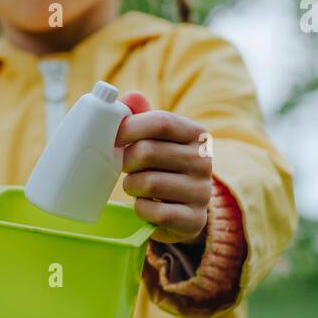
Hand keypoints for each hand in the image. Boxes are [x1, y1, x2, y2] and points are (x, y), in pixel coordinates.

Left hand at [115, 92, 212, 244]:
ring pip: (147, 183)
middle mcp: (204, 161)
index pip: (160, 122)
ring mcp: (202, 192)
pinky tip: (146, 205)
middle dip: (126, 160)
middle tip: (126, 166)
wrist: (186, 208)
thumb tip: (129, 97)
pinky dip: (141, 209)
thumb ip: (143, 116)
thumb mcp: (158, 139)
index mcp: (197, 135)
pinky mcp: (194, 219)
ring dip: (132, 185)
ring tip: (136, 185)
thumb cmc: (164, 166)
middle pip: (147, 151)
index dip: (130, 127)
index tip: (113, 137)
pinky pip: (154, 212)